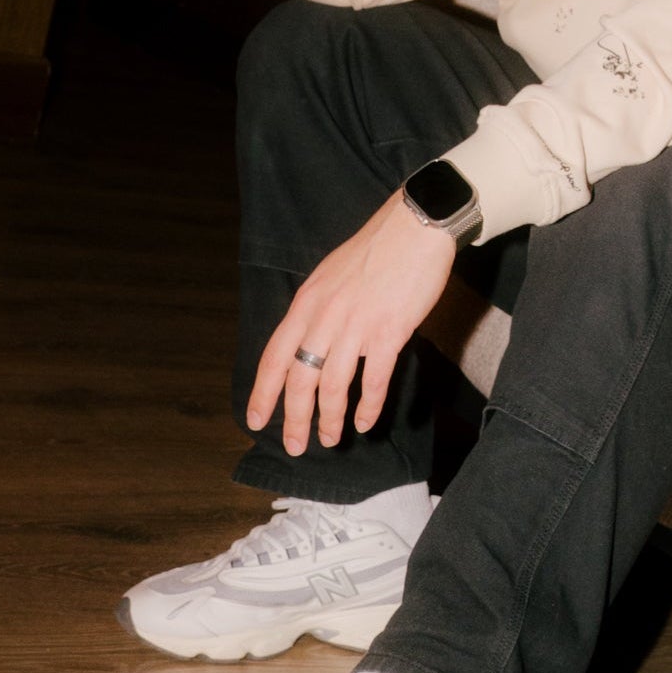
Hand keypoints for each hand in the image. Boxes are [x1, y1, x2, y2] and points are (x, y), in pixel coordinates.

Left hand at [247, 194, 457, 454]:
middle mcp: (324, 317)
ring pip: (332, 386)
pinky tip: (366, 423)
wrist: (416, 227)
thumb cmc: (378, 249)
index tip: (256, 421)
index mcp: (306, 303)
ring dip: (329, 419)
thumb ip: (318, 308)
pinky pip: (373, 380)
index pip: (274, 358)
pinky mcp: (389, 331)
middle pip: (299, 380)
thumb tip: (312, 339)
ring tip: (330, 440)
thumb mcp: (331, 276)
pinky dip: (367, 407)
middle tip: (295, 446)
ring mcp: (356, 326)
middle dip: (294, 419)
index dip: (263, 393)